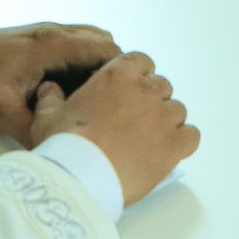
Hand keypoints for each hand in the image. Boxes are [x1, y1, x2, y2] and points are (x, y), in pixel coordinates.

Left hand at [0, 23, 119, 146]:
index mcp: (51, 46)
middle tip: (107, 105)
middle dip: (114, 72)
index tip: (121, 103)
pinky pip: (80, 43)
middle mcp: (56, 32)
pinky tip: (75, 90)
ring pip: (95, 42)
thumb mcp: (3, 113)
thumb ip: (34, 132)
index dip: (121, 75)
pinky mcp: (45, 37)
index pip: (106, 50)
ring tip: (93, 99)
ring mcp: (51, 31)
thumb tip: (61, 154)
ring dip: (100, 66)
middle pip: (107, 44)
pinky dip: (87, 61)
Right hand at [31, 51, 199, 204]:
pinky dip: (182, 141)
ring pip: (177, 109)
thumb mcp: (47, 116)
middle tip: (134, 121)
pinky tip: (167, 150)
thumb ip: (50, 98)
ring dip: (166, 121)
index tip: (128, 91)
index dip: (137, 76)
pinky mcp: (175, 144)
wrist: (82, 177)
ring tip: (148, 140)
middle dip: (150, 100)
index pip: (142, 61)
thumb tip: (49, 88)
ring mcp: (163, 117)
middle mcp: (145, 90)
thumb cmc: (64, 145)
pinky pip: (191, 135)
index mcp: (117, 75)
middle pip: (161, 85)